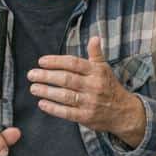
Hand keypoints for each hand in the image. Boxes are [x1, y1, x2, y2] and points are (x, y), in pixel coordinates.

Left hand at [27, 35, 146, 144]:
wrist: (123, 112)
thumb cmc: (109, 87)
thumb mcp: (104, 69)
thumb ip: (96, 54)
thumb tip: (95, 38)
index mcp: (96, 72)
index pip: (73, 63)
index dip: (56, 61)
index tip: (41, 61)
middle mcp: (93, 86)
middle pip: (66, 79)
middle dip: (46, 76)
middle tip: (32, 74)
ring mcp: (90, 102)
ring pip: (65, 96)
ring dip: (47, 91)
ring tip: (33, 88)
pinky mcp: (86, 117)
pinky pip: (67, 112)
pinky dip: (53, 108)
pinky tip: (42, 103)